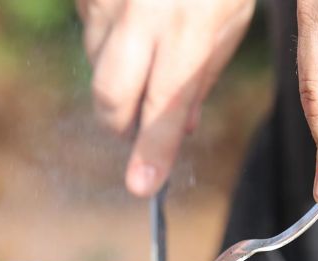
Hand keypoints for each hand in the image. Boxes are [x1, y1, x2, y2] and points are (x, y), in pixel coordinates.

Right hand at [78, 0, 255, 196]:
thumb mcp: (230, 20)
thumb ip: (205, 75)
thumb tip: (183, 128)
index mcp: (188, 26)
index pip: (163, 108)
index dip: (152, 151)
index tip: (141, 186)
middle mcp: (141, 13)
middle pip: (111, 96)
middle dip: (121, 122)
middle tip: (138, 125)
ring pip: (95, 62)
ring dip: (117, 71)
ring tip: (150, 46)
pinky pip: (86, 27)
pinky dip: (106, 37)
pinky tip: (134, 16)